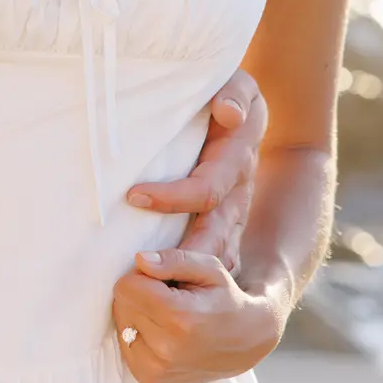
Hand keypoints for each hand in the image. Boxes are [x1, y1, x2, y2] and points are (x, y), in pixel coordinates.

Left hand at [111, 247, 284, 382]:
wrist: (246, 341)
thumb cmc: (226, 298)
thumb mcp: (209, 269)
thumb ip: (174, 260)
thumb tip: (140, 260)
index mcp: (180, 318)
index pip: (127, 286)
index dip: (143, 277)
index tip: (163, 281)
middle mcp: (166, 348)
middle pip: (122, 305)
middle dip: (139, 295)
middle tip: (168, 299)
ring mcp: (157, 369)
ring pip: (121, 325)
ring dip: (138, 315)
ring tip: (167, 317)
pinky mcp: (151, 379)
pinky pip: (125, 346)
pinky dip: (138, 335)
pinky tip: (161, 333)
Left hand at [125, 69, 266, 272]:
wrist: (248, 115)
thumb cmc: (232, 96)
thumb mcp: (239, 85)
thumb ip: (234, 94)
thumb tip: (227, 112)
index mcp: (234, 165)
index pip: (205, 191)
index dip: (171, 197)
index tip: (133, 196)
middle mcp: (235, 198)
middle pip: (213, 239)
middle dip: (180, 259)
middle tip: (140, 269)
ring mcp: (231, 219)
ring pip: (214, 259)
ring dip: (183, 277)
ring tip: (145, 291)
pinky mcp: (221, 230)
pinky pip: (211, 266)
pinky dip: (189, 282)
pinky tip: (159, 297)